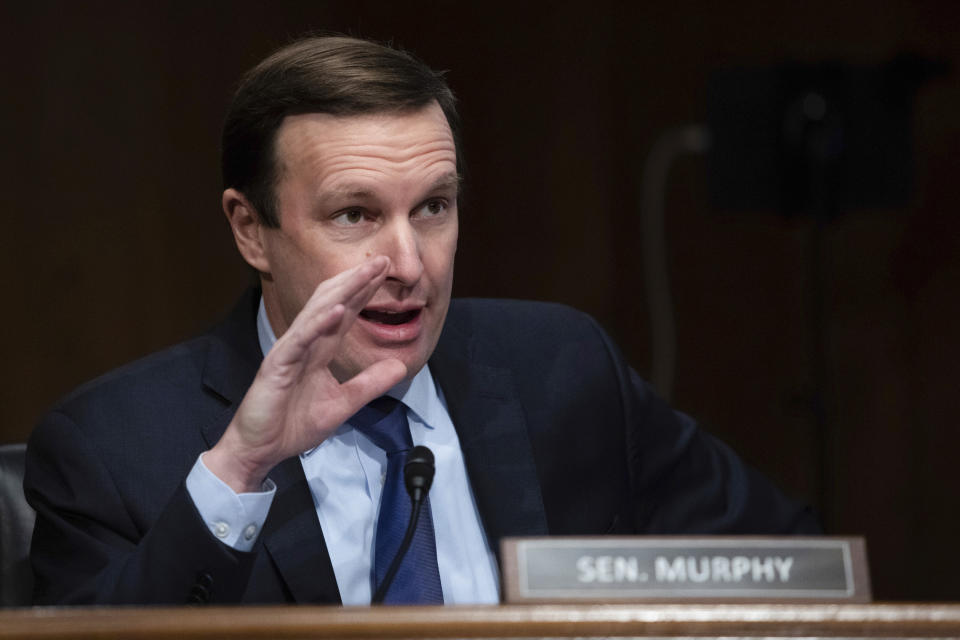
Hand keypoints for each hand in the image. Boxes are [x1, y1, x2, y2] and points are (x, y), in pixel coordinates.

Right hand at [205, 256, 407, 491]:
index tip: (385, 272)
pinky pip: (300, 340)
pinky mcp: (277, 365)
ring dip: (342, 291)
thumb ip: (369, 384)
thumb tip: (400, 367)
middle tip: (382, 260)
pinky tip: (337, 309)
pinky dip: (318, 323)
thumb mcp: (342, 404)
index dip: (364, 292)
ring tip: (365, 273)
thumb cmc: (292, 425)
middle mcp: (304, 344)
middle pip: (333, 303)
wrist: (259, 451)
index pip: (344, 313)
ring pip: (317, 313)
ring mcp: (289, 351)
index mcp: (319, 350)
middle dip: (357, 281)